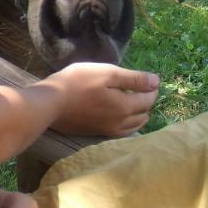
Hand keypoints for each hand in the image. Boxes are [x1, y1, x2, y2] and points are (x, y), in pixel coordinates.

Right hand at [43, 62, 159, 136]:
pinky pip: (122, 133)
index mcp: (125, 107)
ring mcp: (108, 131)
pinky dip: (128, 125)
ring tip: (134, 102)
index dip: (152, 88)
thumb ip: (133, 78)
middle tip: (141, 89)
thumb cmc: (78, 82)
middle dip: (146, 101)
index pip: (148, 99)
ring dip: (139, 114)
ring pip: (134, 126)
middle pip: (144, 114)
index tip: (150, 80)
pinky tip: (122, 117)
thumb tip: (156, 82)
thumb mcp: (107, 73)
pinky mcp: (97, 134)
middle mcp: (120, 123)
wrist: (50, 103)